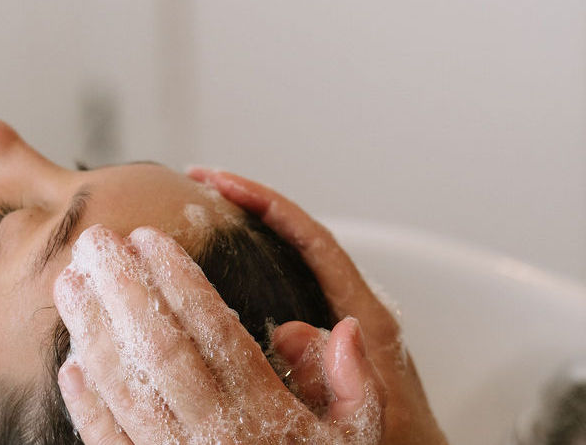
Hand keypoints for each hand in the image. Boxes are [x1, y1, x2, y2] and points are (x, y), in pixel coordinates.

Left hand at [53, 224, 384, 444]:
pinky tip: (69, 365)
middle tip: (96, 240)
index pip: (216, 332)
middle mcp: (214, 435)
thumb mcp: (357, 443)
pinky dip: (86, 406)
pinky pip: (109, 443)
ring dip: (91, 332)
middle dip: (123, 288)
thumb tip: (348, 330)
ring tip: (69, 283)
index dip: (179, 279)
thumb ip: (358, 389)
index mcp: (266, 416)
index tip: (151, 237)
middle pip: (160, 349)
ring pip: (125, 388)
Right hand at [186, 168, 448, 444]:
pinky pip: (286, 283)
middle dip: (250, 202)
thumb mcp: (366, 414)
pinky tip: (220, 270)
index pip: (312, 241)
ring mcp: (338, 318)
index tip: (223, 184)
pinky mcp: (327, 337)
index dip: (268, 206)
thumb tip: (288, 330)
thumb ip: (331, 375)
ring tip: (203, 210)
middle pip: (298, 234)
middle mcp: (351, 306)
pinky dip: (254, 262)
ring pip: (290, 257)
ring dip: (250, 228)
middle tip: (200, 180)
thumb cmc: (398, 444)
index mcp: (362, 317)